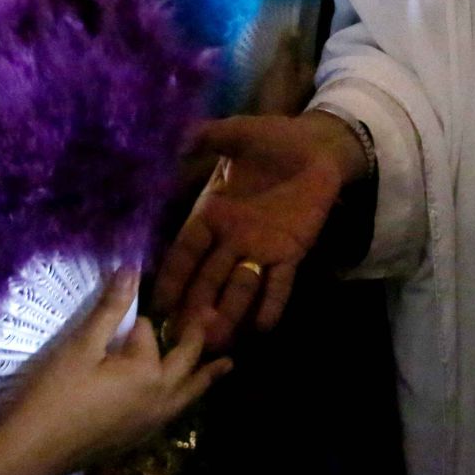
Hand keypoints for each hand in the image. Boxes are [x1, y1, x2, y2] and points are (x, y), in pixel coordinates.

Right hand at [0, 271, 228, 474]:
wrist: (29, 452)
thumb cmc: (54, 395)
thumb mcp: (81, 346)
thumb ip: (110, 309)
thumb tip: (131, 268)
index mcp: (149, 373)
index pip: (148, 333)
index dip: (131, 321)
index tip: (123, 309)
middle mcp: (160, 400)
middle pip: (185, 362)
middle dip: (197, 337)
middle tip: (213, 316)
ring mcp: (150, 423)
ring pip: (187, 394)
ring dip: (204, 376)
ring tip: (227, 364)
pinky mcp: (136, 439)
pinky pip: (173, 413)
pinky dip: (185, 399)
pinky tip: (181, 399)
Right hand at [154, 113, 368, 349]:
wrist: (318, 146)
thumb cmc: (275, 140)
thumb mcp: (238, 134)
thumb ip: (207, 137)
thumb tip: (174, 136)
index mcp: (212, 214)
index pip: (185, 253)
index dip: (172, 278)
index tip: (155, 304)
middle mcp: (231, 239)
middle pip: (208, 280)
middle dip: (195, 308)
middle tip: (180, 337)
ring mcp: (261, 249)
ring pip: (239, 288)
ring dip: (228, 313)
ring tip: (214, 340)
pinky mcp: (291, 253)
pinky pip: (279, 283)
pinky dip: (271, 303)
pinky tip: (262, 327)